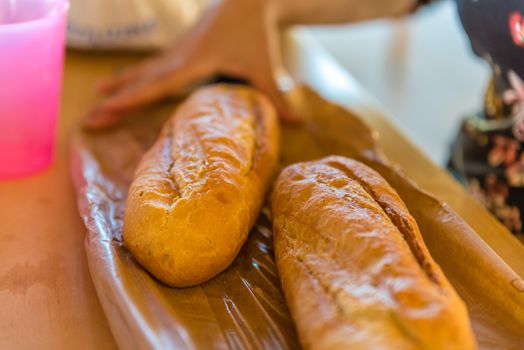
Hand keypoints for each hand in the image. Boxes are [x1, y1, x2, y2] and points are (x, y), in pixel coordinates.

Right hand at [85, 0, 297, 128]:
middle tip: (90, 117)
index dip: (132, 98)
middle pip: (142, 80)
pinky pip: (153, 63)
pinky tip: (124, 79)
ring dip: (121, 84)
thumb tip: (296, 125)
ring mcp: (178, 50)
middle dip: (116, 99)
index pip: (158, 84)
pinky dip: (136, 73)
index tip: (107, 109)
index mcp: (196, 61)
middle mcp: (180, 55)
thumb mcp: (266, 67)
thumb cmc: (257, 33)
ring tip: (97, 95)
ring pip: (144, 69)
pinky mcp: (181, 47)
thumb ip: (276, 97)